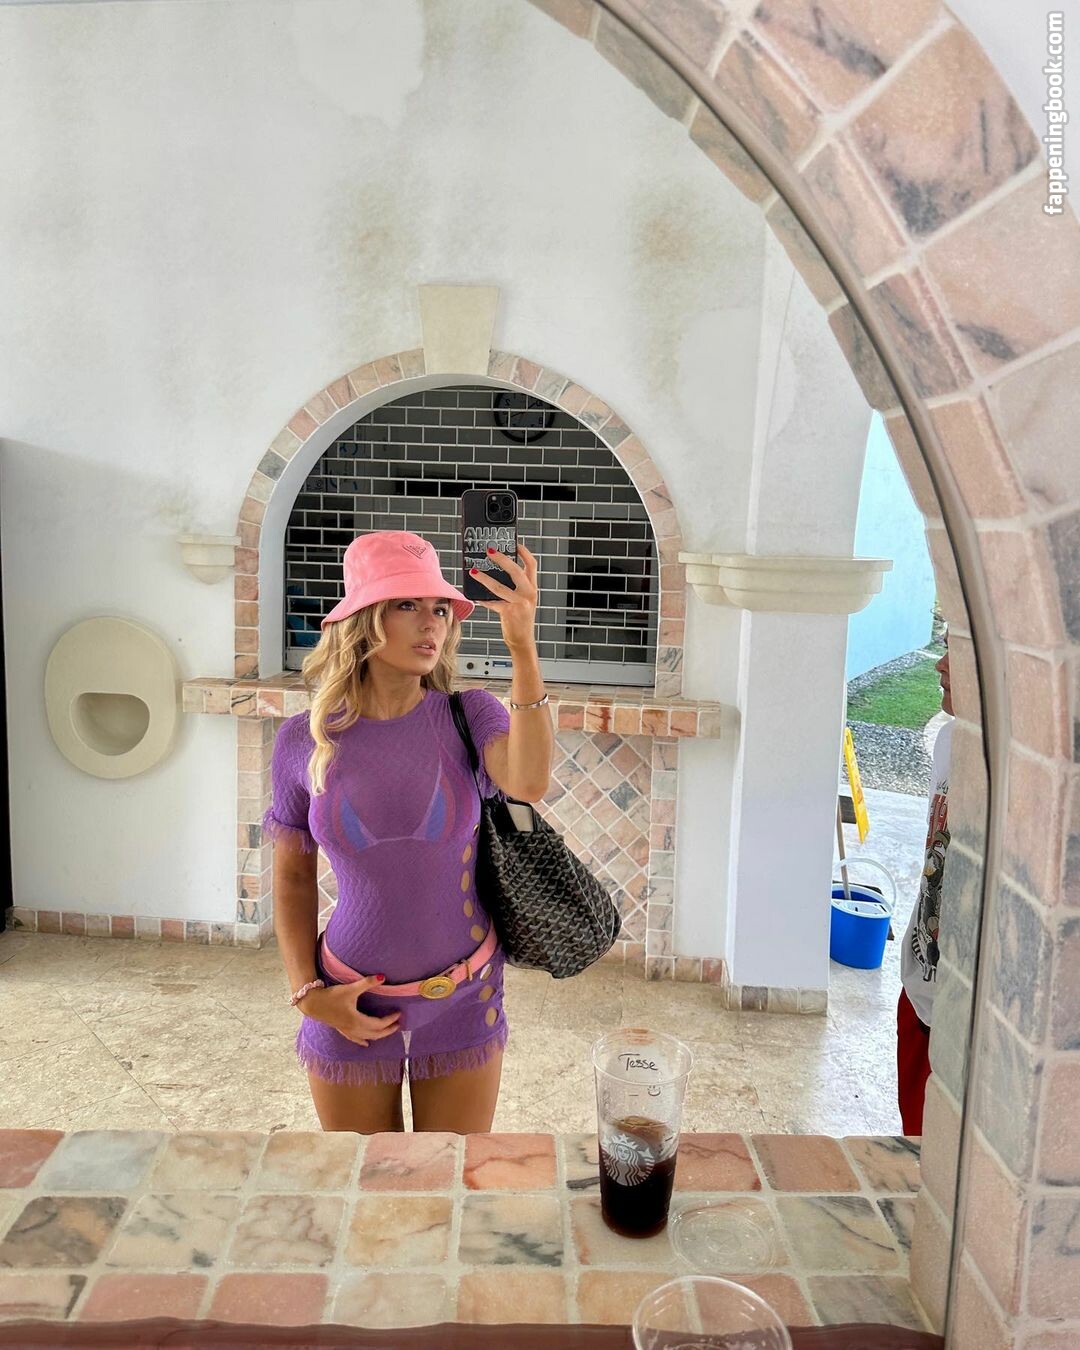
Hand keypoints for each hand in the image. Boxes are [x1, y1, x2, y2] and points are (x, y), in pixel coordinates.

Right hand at [296, 977, 401, 1046]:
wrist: (313, 1003)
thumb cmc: (331, 996)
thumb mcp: (350, 988)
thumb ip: (367, 983)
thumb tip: (383, 977)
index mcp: (357, 1020)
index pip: (379, 1024)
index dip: (390, 1020)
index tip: (399, 1013)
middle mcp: (353, 1029)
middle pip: (375, 1034)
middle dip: (388, 1030)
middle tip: (398, 1025)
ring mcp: (347, 1031)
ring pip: (367, 1037)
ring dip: (378, 1035)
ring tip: (388, 1031)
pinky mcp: (341, 1029)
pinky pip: (355, 1039)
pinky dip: (363, 1041)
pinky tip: (366, 1043)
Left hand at [469, 538, 538, 652]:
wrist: (523, 640)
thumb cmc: (520, 619)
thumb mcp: (523, 600)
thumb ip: (515, 587)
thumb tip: (495, 573)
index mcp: (532, 588)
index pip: (532, 565)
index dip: (524, 552)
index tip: (514, 543)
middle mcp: (528, 594)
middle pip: (516, 570)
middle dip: (501, 558)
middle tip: (489, 550)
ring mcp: (520, 603)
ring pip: (499, 586)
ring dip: (484, 578)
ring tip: (473, 571)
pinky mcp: (509, 612)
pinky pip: (493, 603)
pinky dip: (484, 600)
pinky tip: (477, 597)